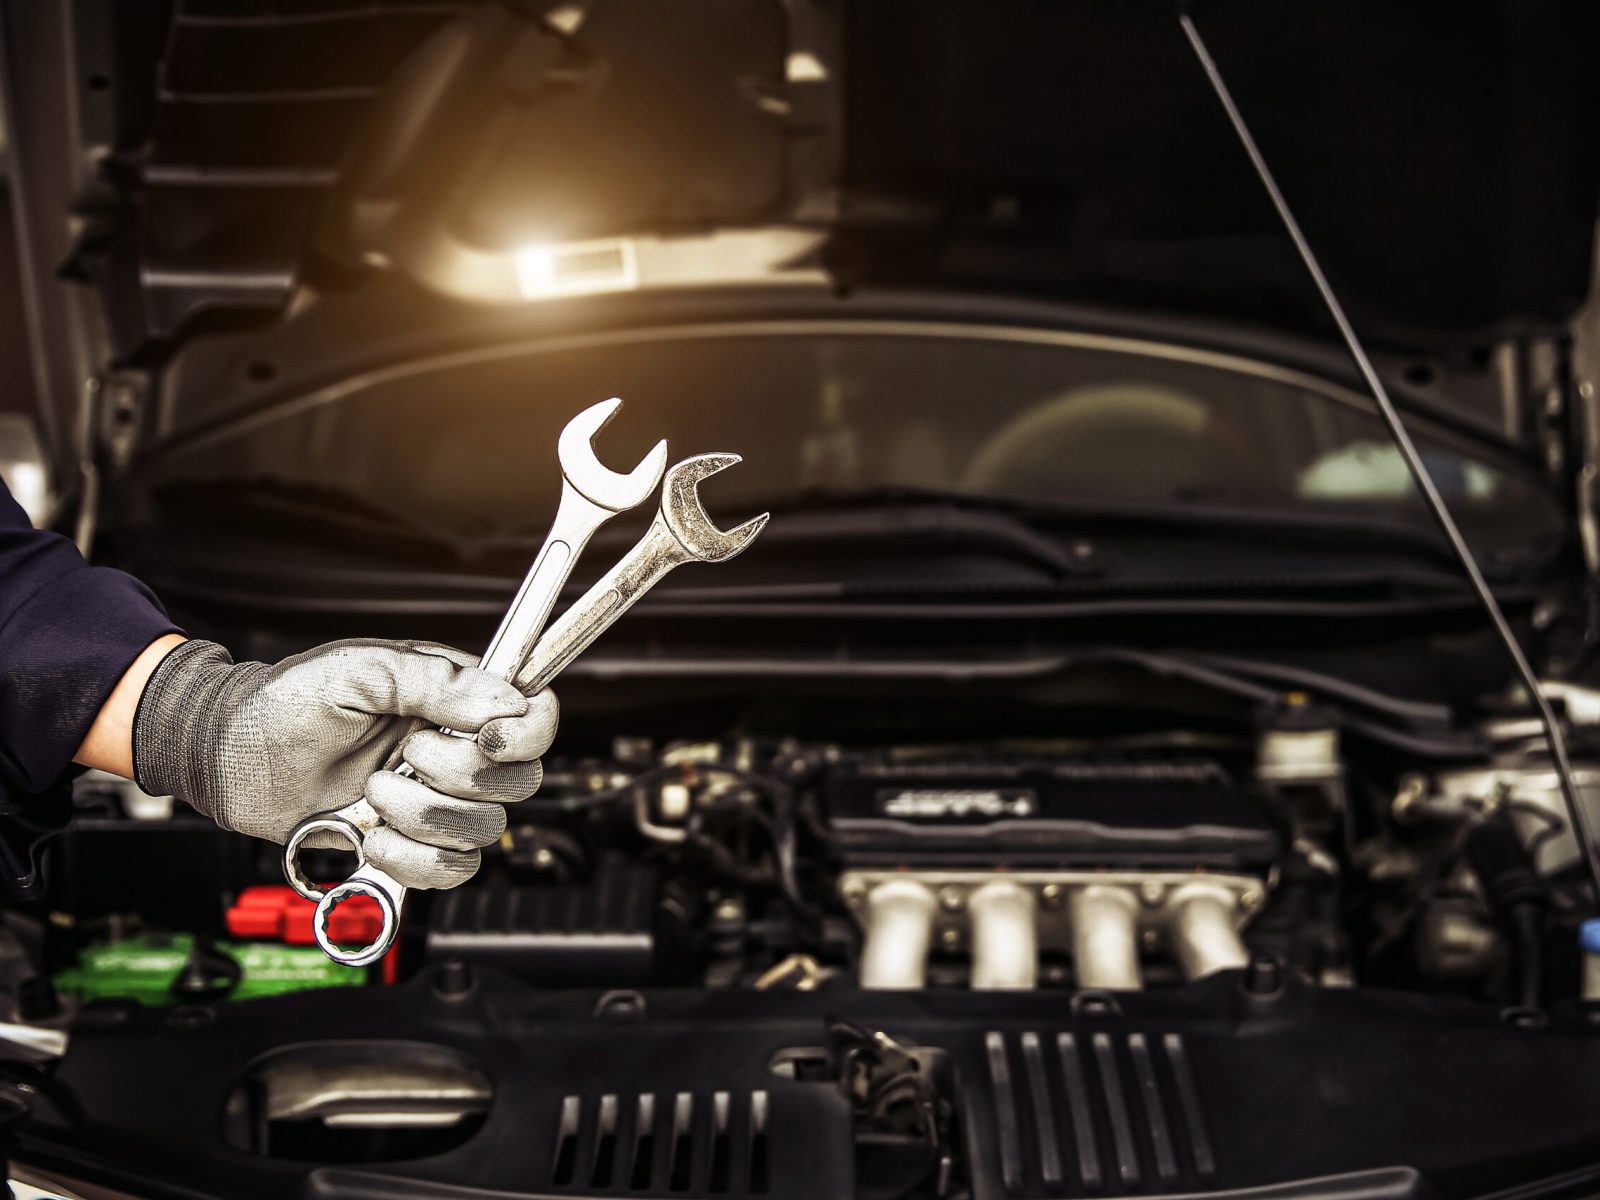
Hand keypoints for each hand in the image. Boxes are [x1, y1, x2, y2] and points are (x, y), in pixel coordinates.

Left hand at [132, 638, 557, 888]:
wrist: (230, 759)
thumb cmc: (286, 704)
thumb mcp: (359, 670)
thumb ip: (435, 681)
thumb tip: (502, 701)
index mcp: (457, 699)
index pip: (535, 716)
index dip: (527, 734)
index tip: (486, 739)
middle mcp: (458, 750)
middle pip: (518, 781)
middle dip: (459, 776)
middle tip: (405, 756)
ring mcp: (437, 801)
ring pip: (485, 831)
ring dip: (424, 818)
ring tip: (372, 794)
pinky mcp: (413, 845)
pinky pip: (451, 870)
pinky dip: (414, 860)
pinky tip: (374, 837)